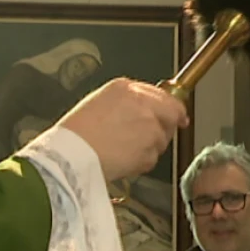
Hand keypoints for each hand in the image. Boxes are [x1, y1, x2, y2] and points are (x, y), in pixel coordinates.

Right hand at [53, 78, 188, 182]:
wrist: (71, 155)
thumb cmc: (76, 132)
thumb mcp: (98, 101)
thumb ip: (126, 101)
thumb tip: (142, 109)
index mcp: (127, 88)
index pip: (163, 95)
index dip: (172, 107)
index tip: (178, 114)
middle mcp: (143, 105)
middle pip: (172, 115)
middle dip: (165, 127)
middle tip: (149, 138)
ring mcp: (149, 128)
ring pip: (161, 140)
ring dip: (149, 147)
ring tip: (123, 150)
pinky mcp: (149, 151)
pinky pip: (152, 159)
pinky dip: (141, 162)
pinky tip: (122, 160)